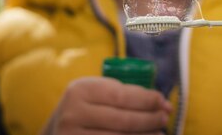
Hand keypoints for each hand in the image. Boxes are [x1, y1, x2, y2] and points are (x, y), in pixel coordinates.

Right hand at [41, 77, 172, 134]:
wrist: (55, 129)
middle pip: (123, 120)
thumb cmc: (85, 106)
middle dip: (149, 119)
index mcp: (80, 90)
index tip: (164, 101)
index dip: (147, 100)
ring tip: (160, 132)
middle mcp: (73, 114)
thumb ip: (123, 92)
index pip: (122, 96)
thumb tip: (161, 101)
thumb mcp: (97, 91)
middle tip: (165, 118)